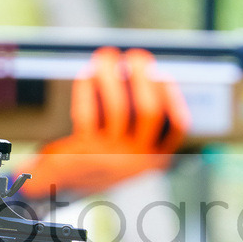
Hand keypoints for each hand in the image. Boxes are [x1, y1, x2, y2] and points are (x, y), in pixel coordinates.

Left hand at [22, 46, 188, 198]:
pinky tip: (86, 74)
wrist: (65, 185)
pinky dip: (86, 89)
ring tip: (106, 56)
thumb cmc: (100, 160)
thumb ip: (141, 125)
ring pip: (117, 108)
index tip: (163, 73)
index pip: (177, 127)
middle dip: (144, 78)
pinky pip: (88, 113)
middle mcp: (136, 160)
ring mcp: (110, 157)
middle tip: (136, 55)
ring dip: (111, 76)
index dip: (174, 97)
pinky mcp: (84, 152)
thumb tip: (145, 77)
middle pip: (149, 112)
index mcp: (153, 160)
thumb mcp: (129, 152)